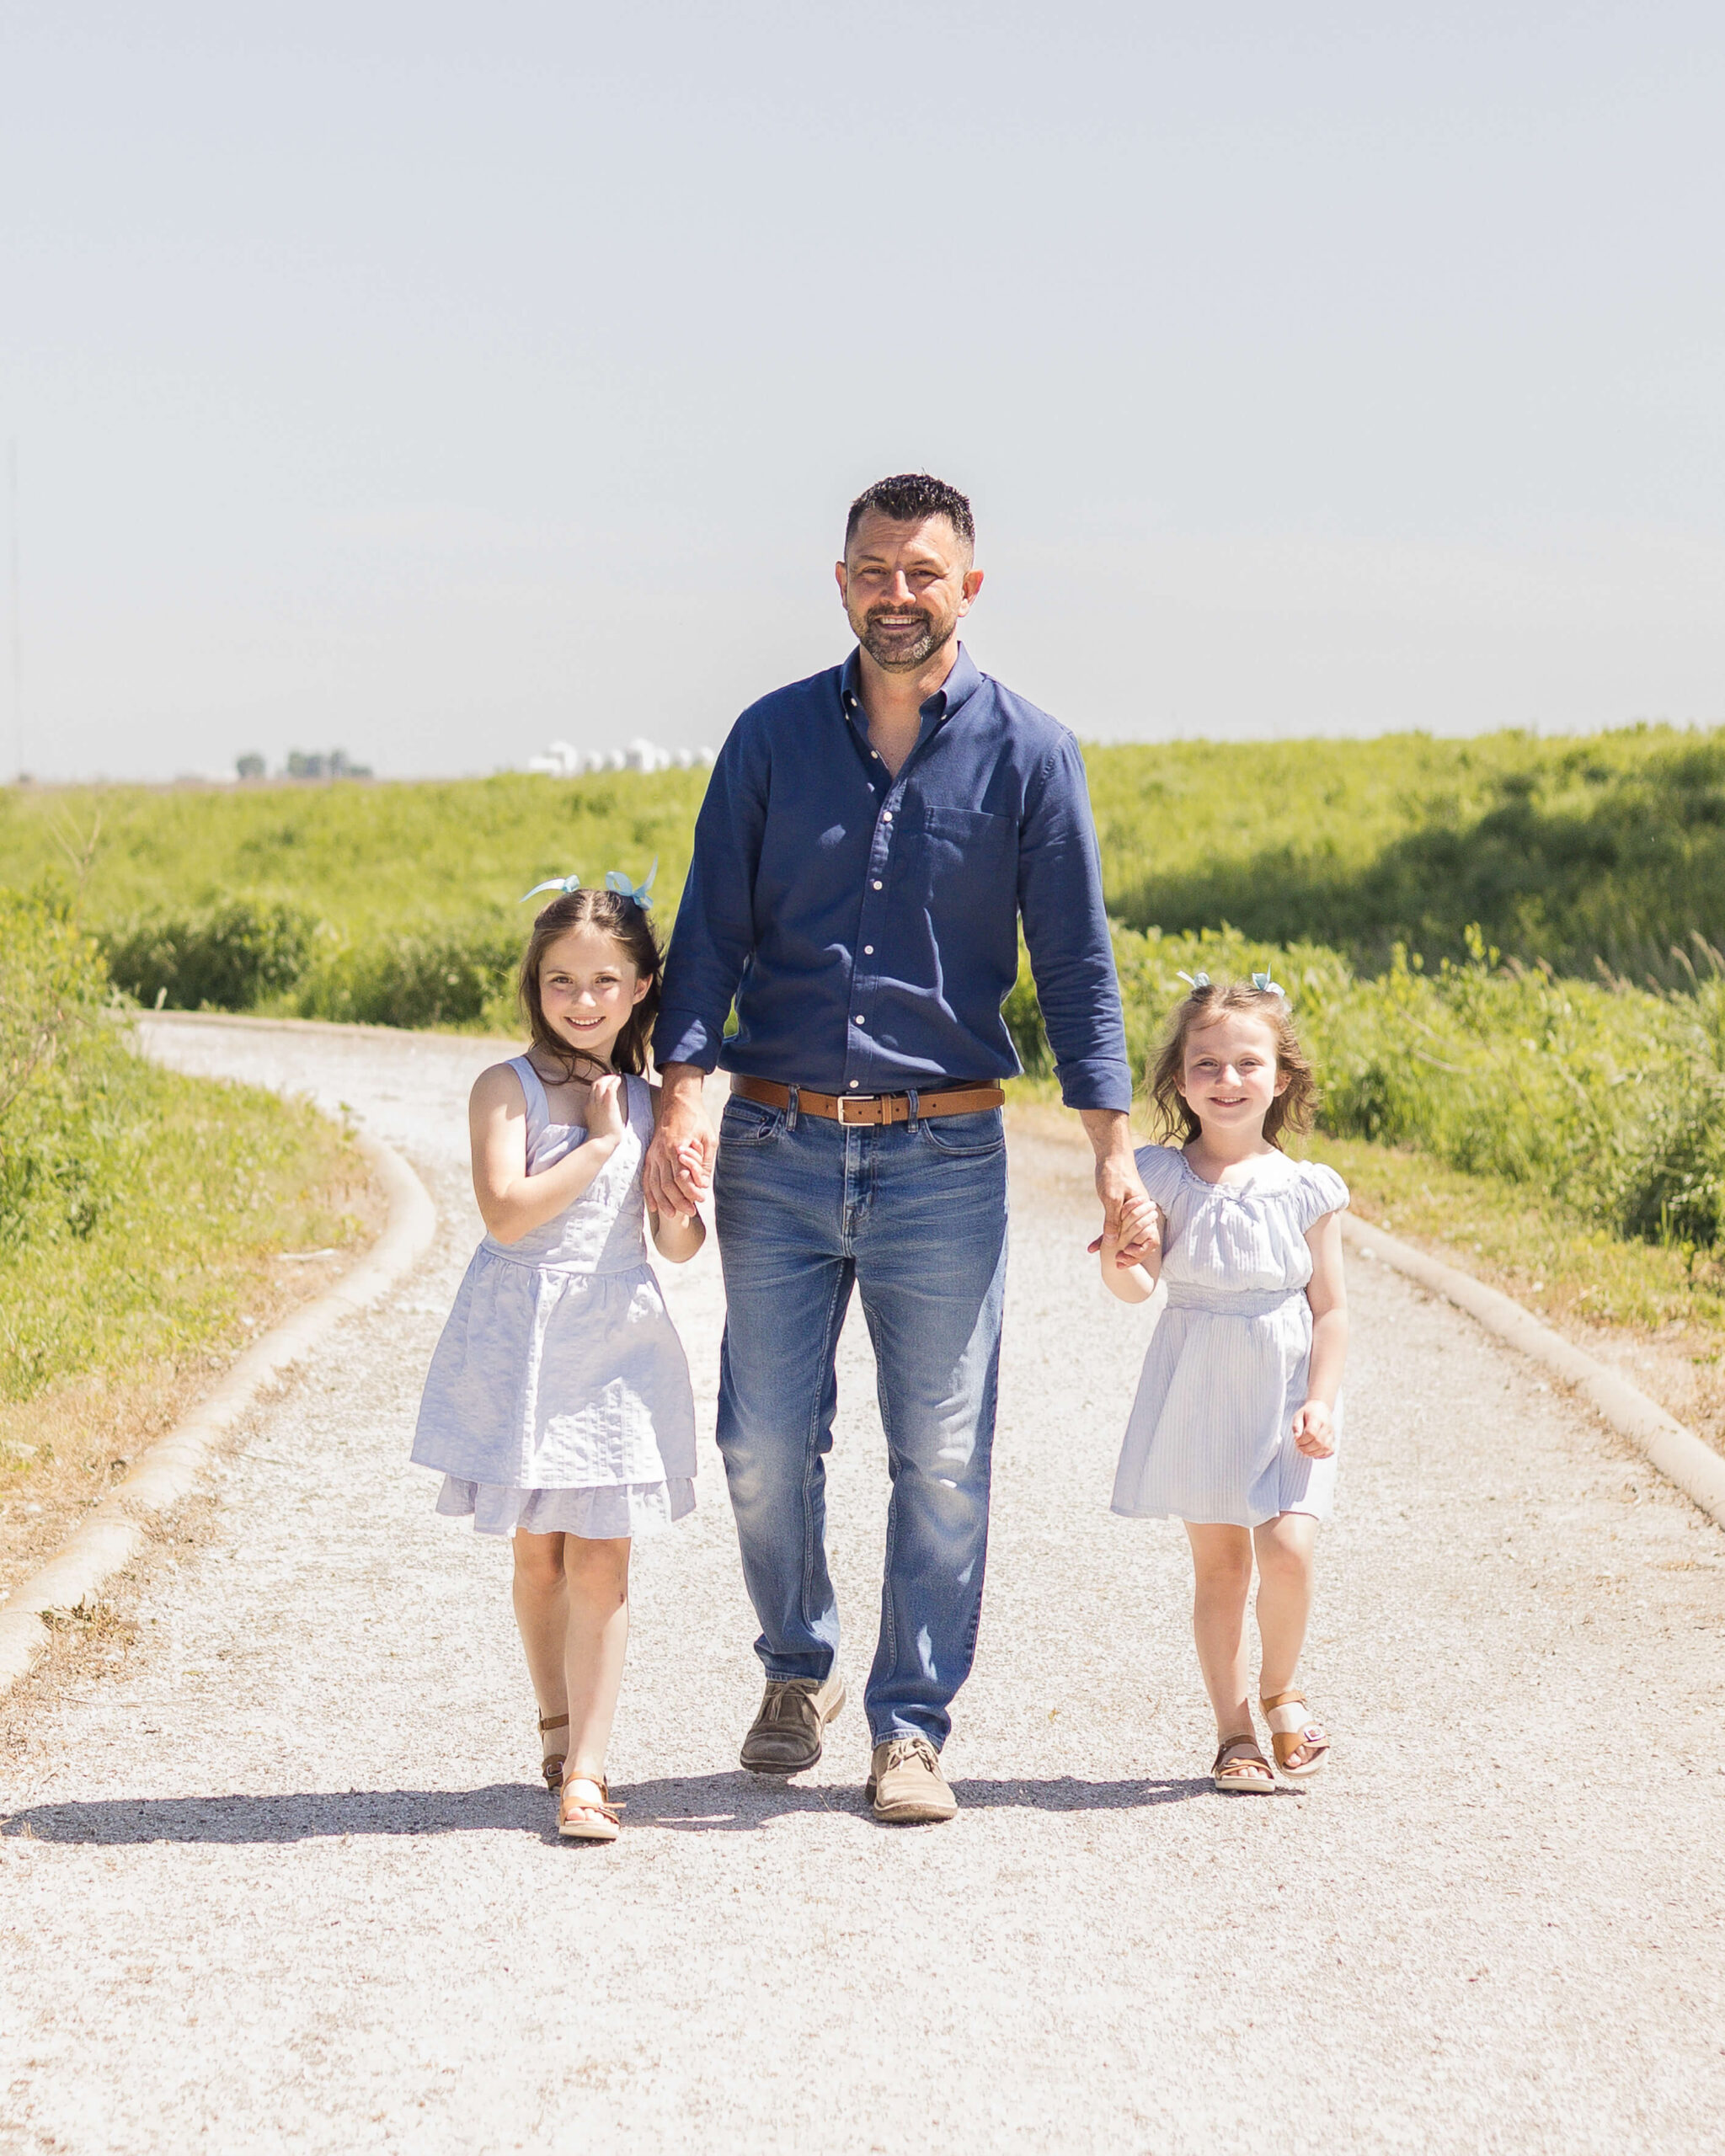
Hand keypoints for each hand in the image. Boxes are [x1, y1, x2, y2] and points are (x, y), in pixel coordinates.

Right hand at [584, 1073, 625, 1143]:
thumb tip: (606, 1114)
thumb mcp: (597, 1122)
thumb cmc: (601, 1136)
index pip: (592, 1091)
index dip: (599, 1084)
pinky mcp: (608, 1106)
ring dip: (609, 1078)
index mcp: (589, 1108)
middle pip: (595, 1085)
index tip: (606, 1082)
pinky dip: (613, 1082)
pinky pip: (610, 1089)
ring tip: (616, 1077)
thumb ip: (599, 1115)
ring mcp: (599, 1104)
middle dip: (603, 1078)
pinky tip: (618, 1080)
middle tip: (612, 1077)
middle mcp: (592, 1104)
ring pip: (601, 1084)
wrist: (601, 1143)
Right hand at [643, 1064, 716, 1220]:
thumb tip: (703, 1184)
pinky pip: (646, 1178)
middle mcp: (662, 1152)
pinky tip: (654, 1206)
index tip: (701, 1199)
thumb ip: (704, 1162)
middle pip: (667, 1184)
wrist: (678, 1102)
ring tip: (673, 1215)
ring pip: (655, 1184)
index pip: (681, 1176)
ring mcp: (653, 1154)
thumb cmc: (696, 1120)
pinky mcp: (650, 1155)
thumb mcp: (708, 1138)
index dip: (691, 1191)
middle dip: (679, 1201)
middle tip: (691, 1212)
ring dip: (664, 1202)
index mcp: (678, 1147)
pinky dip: (649, 1193)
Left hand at [1092, 1158, 1157, 1266]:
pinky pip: (1115, 1227)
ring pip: (1126, 1235)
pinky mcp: (1119, 1209)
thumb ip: (1113, 1220)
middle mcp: (1140, 1213)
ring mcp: (1130, 1212)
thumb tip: (1112, 1242)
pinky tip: (1092, 1246)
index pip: (1150, 1239)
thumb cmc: (1114, 1173)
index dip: (1139, 1253)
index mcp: (1143, 1211)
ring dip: (1116, 1248)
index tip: (1124, 1259)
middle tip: (1117, 1264)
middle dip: (1129, 1255)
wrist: (1111, 1154)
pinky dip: (1105, 1236)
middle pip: (1140, 1241)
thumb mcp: (1112, 1197)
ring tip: (1103, 1258)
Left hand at [1291, 1400, 1335, 1458]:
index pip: (1311, 1433)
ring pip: (1325, 1448)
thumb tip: (1296, 1438)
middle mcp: (1327, 1426)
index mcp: (1317, 1418)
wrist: (1321, 1408)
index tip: (1296, 1441)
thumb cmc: (1308, 1413)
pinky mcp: (1333, 1439)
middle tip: (1299, 1448)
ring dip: (1313, 1453)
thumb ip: (1296, 1426)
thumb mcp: (1298, 1415)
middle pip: (1318, 1442)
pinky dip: (1322, 1455)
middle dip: (1306, 1448)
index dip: (1302, 1440)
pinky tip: (1314, 1453)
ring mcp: (1331, 1433)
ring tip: (1304, 1452)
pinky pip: (1331, 1450)